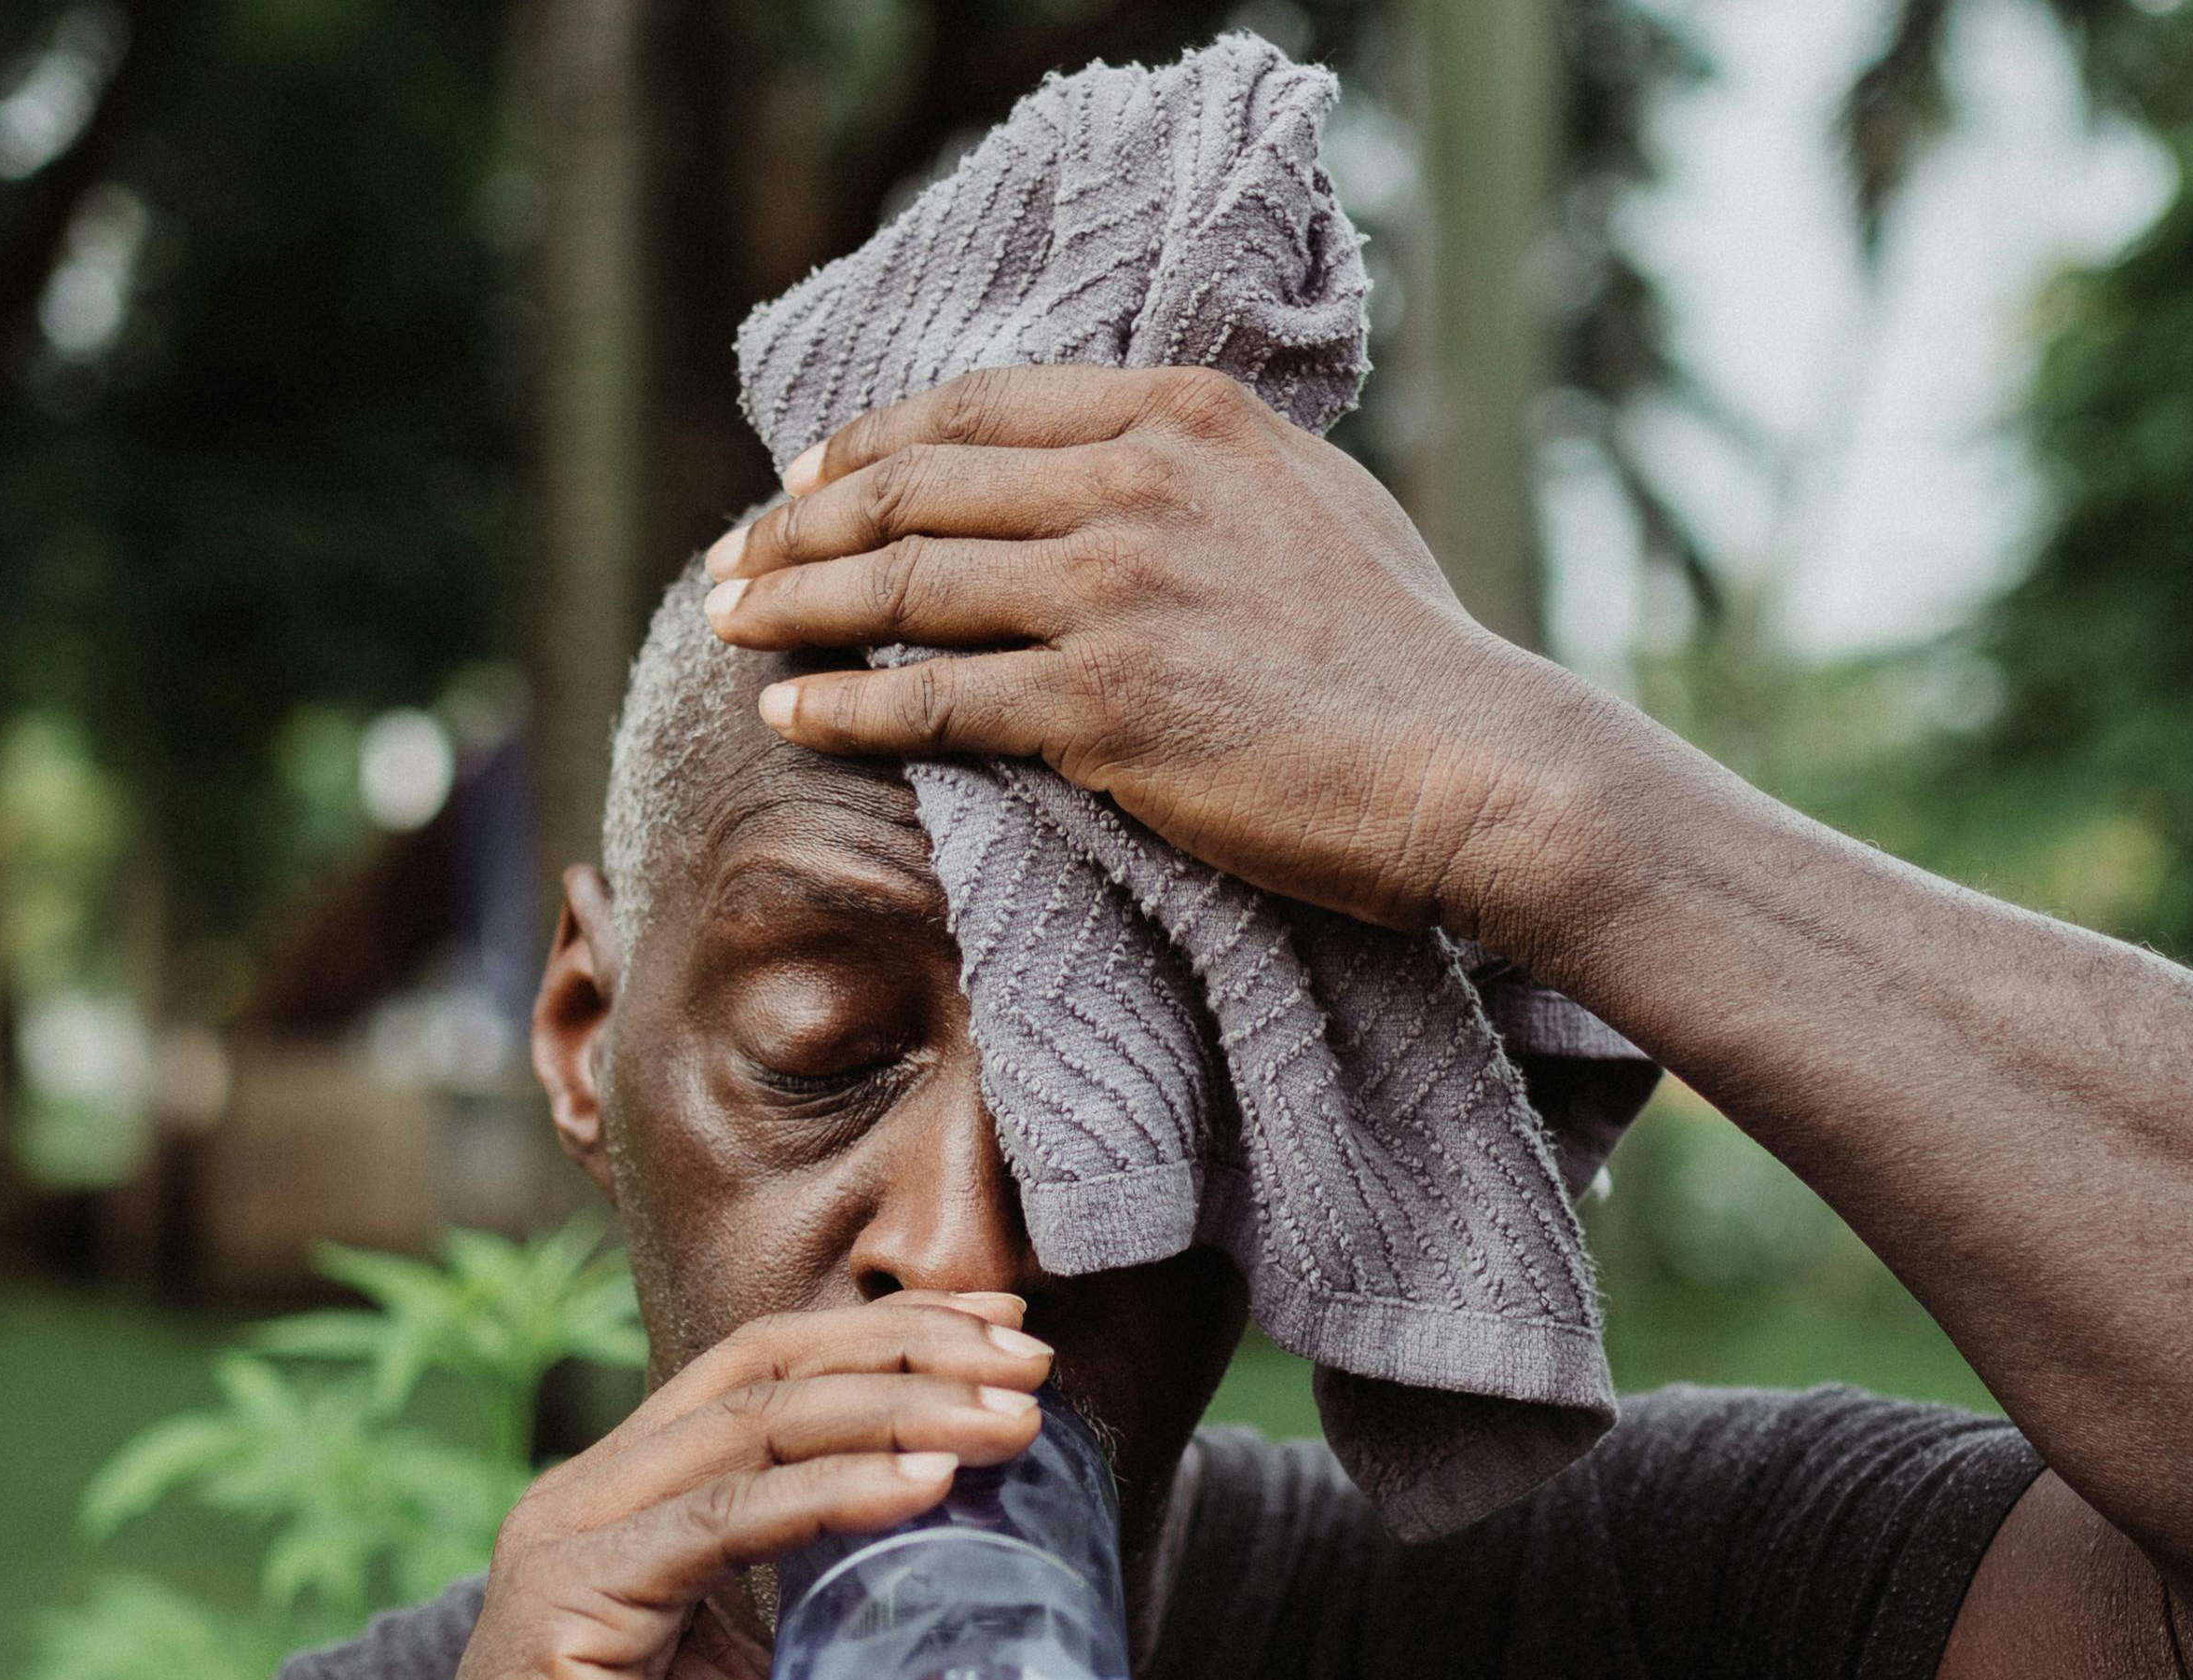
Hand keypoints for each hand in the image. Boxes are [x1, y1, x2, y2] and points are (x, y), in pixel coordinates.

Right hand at [219, 1294, 1051, 1679]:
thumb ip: (851, 1660)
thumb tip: (988, 1639)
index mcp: (639, 1510)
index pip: (774, 1375)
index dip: (892, 1338)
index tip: (1009, 1338)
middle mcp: (596, 1499)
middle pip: (770, 1368)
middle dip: (912, 1346)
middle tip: (1029, 1359)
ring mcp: (572, 1539)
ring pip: (757, 1423)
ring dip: (898, 1405)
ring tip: (1007, 1416)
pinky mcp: (564, 1601)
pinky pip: (723, 1519)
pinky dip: (833, 1492)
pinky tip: (924, 1484)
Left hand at [700, 365, 1669, 962]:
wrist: (1469, 760)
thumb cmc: (1407, 653)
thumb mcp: (1311, 500)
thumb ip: (1206, 469)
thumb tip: (1126, 464)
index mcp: (1183, 416)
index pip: (982, 406)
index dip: (872, 439)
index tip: (806, 475)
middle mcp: (1136, 483)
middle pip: (917, 484)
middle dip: (798, 522)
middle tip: (731, 558)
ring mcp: (1113, 592)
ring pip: (904, 581)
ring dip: (792, 603)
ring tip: (723, 624)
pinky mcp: (1100, 706)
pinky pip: (931, 696)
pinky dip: (842, 702)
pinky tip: (788, 710)